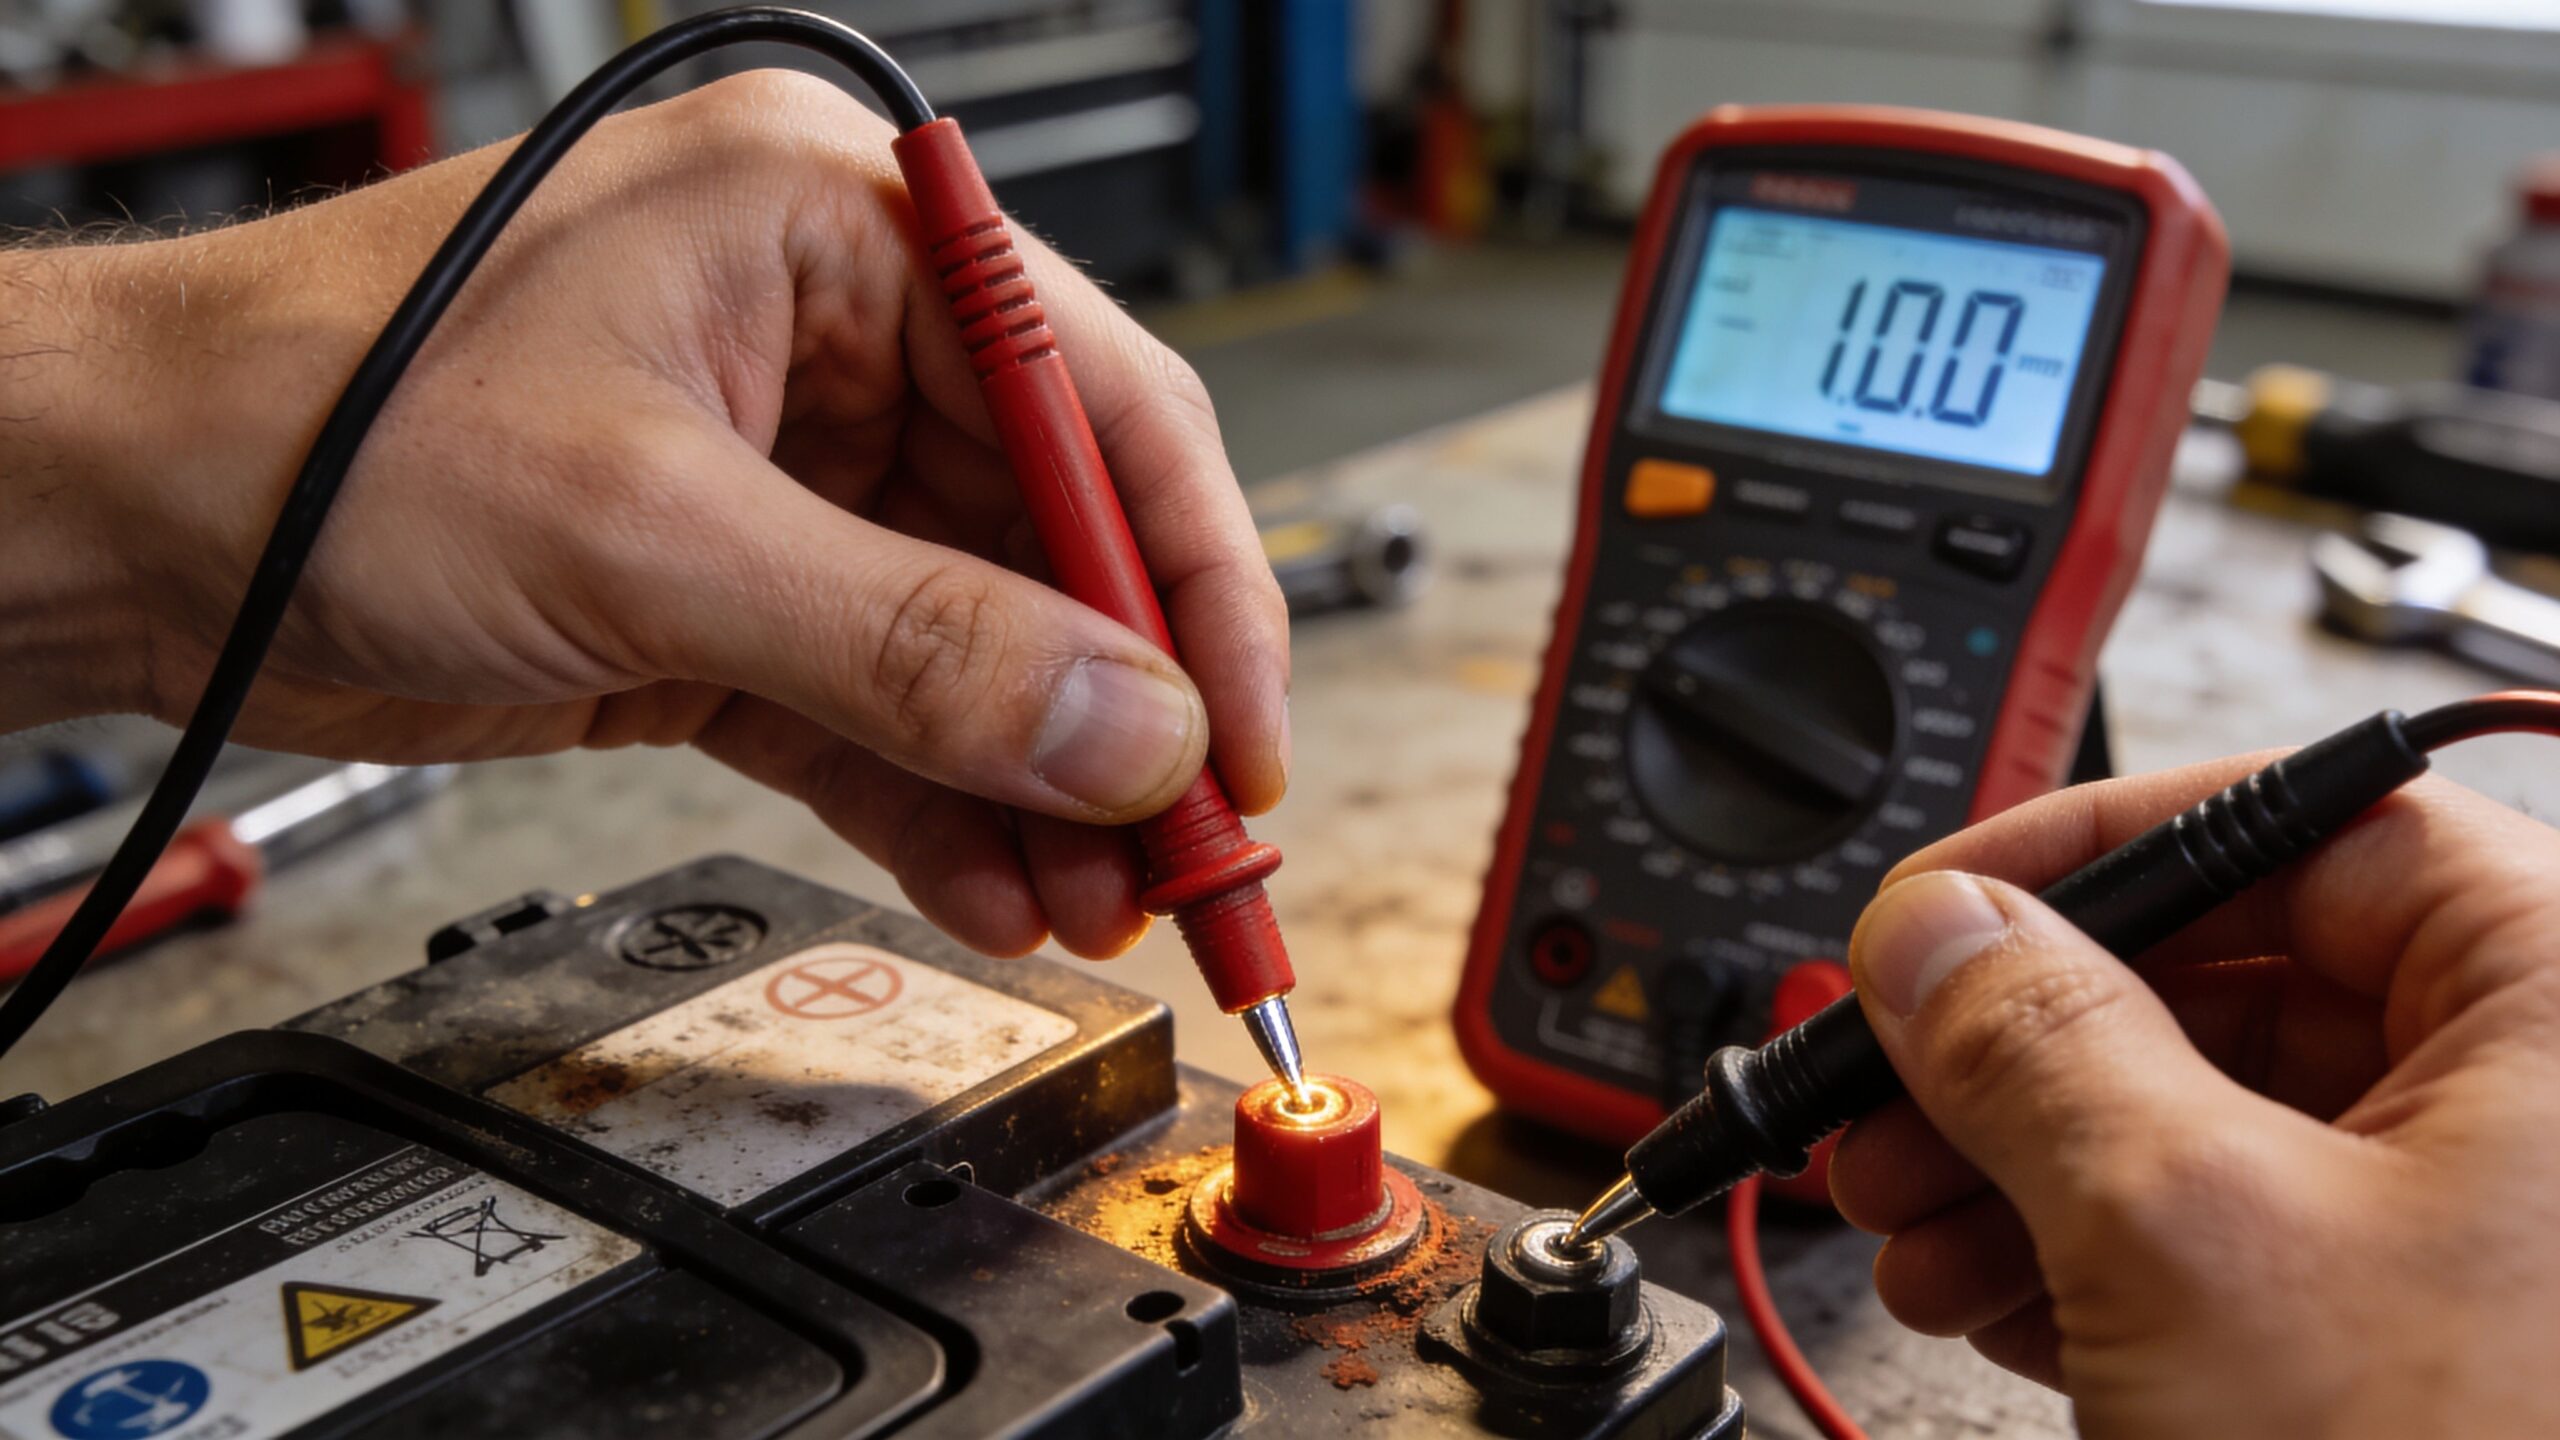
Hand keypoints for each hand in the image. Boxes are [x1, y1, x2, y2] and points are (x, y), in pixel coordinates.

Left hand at [0, 72, 1285, 960]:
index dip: (1191, 584)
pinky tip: (997, 886)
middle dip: (1120, 714)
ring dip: (1042, 785)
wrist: (120, 522)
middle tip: (1188, 855)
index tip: (1237, 738)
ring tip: (1100, 903)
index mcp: (839, 226)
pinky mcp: (732, 597)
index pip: (1098, 401)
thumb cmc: (317, 422)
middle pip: (1054, 541)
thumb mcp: (649, 529)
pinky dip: (938, 806)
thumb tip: (1122, 730)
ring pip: (977, 647)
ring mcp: (788, 477)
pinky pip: (881, 712)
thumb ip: (909, 646)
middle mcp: (836, 339)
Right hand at [1829, 758, 2559, 1437]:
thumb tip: (1937, 930)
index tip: (1946, 906)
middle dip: (2026, 1045)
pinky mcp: (2438, 1342)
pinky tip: (1989, 1288)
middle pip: (2245, 981)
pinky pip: (2248, 1235)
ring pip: (2225, 1119)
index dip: (2097, 852)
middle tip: (1890, 1078)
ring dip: (2030, 1159)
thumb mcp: (2187, 1232)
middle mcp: (2553, 1103)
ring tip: (1907, 1215)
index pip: (2310, 825)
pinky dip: (2100, 1252)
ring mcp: (2502, 1236)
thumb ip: (2033, 1039)